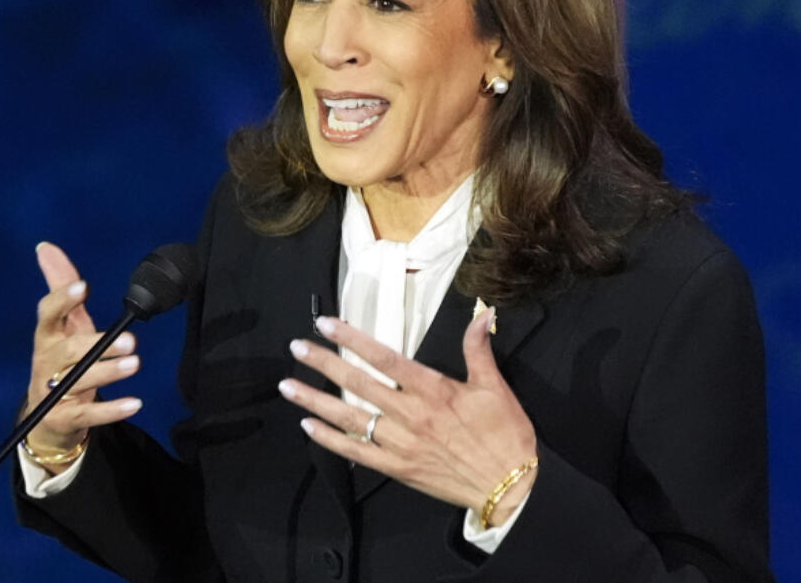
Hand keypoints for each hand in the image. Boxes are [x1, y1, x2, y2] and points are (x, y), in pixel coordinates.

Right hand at [23, 242, 143, 461]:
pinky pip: (87, 415)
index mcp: (46, 337)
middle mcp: (45, 363)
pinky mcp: (62, 420)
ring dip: (108, 372)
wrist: (48, 419)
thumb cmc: (61, 361)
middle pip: (67, 352)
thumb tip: (45, 247)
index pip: (46, 316)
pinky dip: (111, 410)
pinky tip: (135, 403)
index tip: (82, 286)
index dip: (61, 301)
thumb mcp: (64, 325)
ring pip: (78, 382)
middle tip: (130, 340)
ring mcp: (51, 394)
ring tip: (135, 363)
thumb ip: (60, 287)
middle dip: (97, 345)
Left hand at [278, 310, 537, 525]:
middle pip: (359, 383)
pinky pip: (357, 453)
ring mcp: (401, 444)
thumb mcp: (495, 387)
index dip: (353, 339)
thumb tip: (481, 312)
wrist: (511, 489)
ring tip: (288, 386)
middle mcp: (411, 415)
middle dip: (324, 364)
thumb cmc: (506, 435)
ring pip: (350, 418)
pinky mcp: (398, 469)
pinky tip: (308, 427)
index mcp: (433, 390)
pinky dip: (331, 440)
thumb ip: (478, 348)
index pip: (384, 358)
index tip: (326, 324)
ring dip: (316, 401)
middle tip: (296, 348)